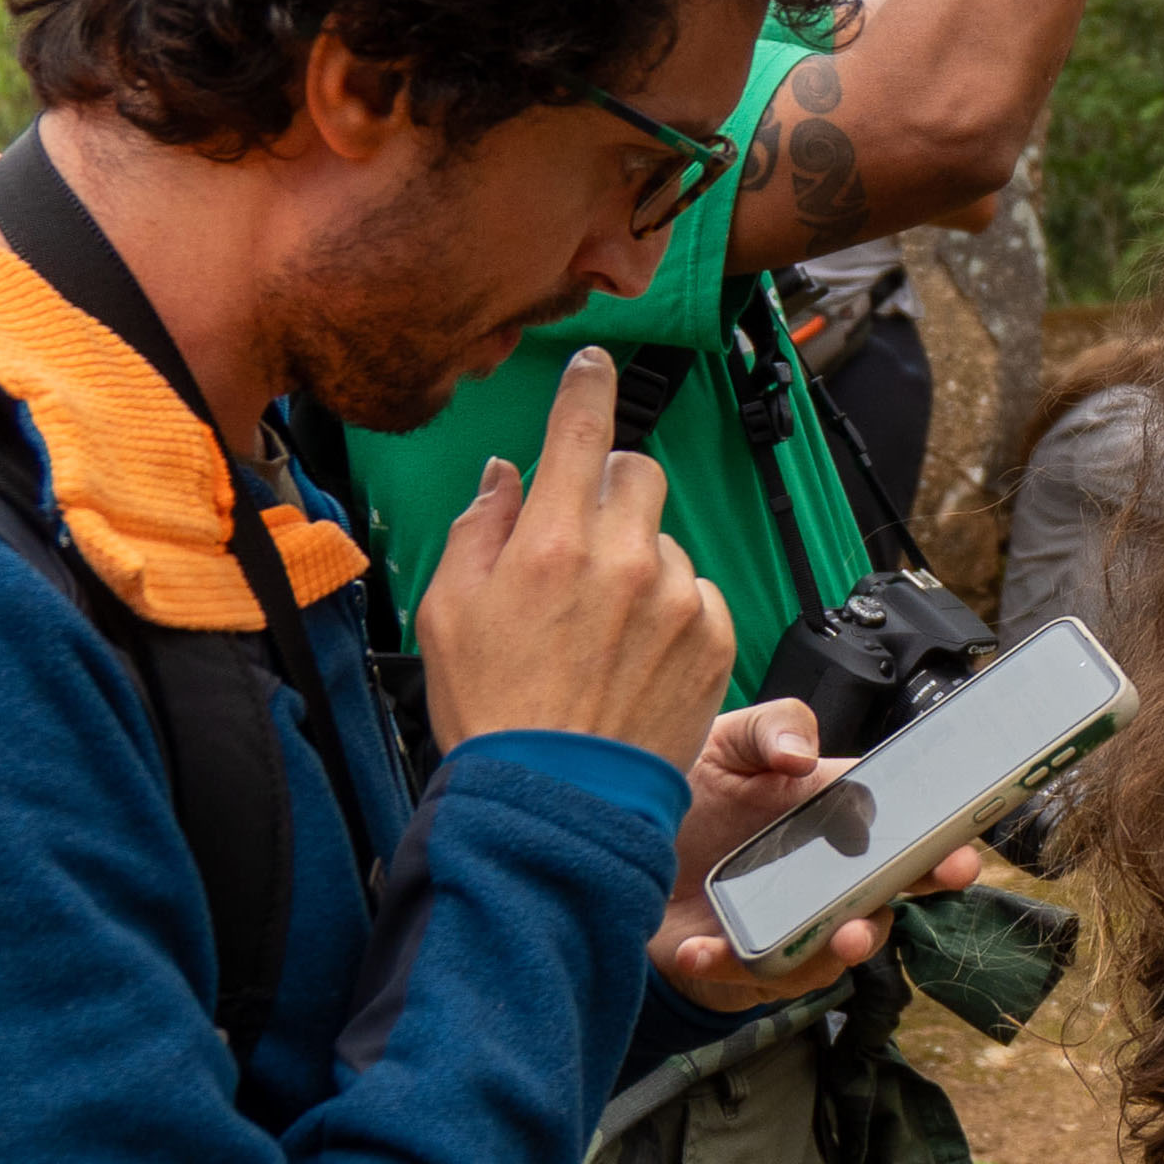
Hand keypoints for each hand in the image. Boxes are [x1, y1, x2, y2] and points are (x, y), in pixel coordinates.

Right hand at [417, 350, 736, 763]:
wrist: (557, 797)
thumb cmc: (494, 709)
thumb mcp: (447, 611)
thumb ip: (481, 529)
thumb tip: (507, 476)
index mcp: (553, 545)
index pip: (580, 432)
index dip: (587, 387)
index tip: (594, 365)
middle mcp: (626, 561)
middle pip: (638, 474)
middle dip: (610, 488)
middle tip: (579, 536)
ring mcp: (679, 599)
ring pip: (667, 539)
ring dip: (639, 557)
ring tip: (599, 625)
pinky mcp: (716, 636)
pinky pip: (699, 591)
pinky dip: (671, 605)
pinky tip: (633, 651)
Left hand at [650, 700, 980, 1005]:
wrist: (607, 846)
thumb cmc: (680, 789)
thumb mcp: (725, 739)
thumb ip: (773, 727)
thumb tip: (802, 758)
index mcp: (832, 816)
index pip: (902, 829)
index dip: (942, 844)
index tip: (962, 854)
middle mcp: (819, 876)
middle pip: (884, 897)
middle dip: (907, 900)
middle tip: (916, 894)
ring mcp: (786, 924)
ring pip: (832, 953)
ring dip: (838, 951)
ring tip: (834, 940)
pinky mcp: (741, 964)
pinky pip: (753, 978)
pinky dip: (731, 967)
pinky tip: (699, 949)